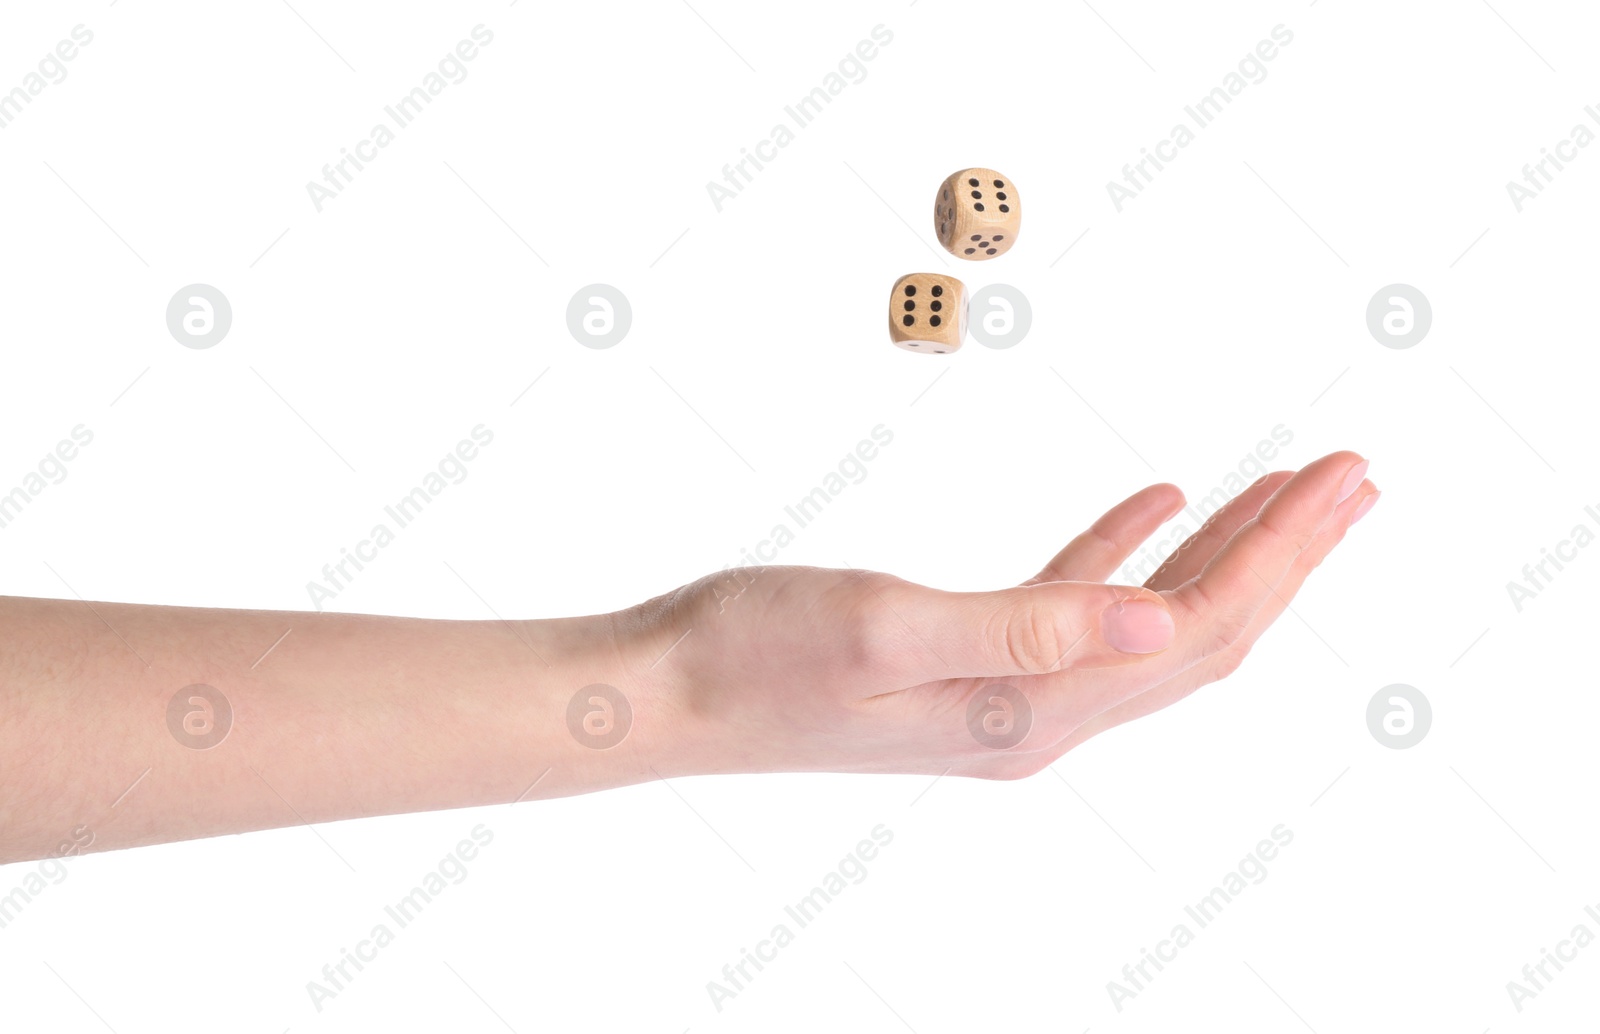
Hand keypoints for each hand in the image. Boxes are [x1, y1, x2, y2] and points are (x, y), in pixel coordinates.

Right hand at [632, 451, 1377, 780]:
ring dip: (1222, 553)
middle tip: (1352, 474)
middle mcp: (1034, 714)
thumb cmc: (755, 653)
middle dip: (1282, 554)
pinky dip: (1128, 555)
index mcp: (1029, 710)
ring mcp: (1001, 694)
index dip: (1281, 556)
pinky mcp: (964, 665)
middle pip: (1196, 632)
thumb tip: (1165, 620)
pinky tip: (1158, 507)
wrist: (669, 691)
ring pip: (1149, 620)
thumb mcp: (889, 626)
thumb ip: (1028, 626)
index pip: (1195, 632)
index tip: (1344, 480)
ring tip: (1286, 488)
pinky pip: (1077, 607)